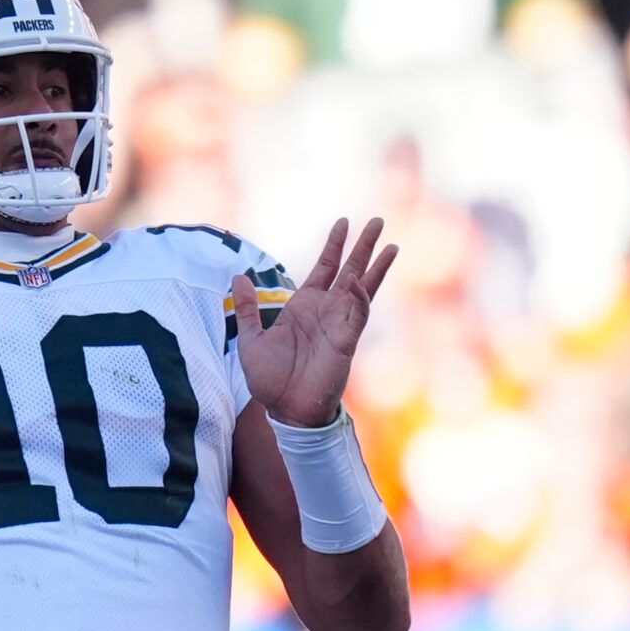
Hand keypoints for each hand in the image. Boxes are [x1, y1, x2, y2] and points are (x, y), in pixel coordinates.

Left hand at [234, 217, 396, 427]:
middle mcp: (326, 310)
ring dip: (376, 266)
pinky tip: (360, 280)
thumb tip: (238, 276)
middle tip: (378, 221)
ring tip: (392, 244)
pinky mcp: (346, 340)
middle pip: (350, 269)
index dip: (334, 245)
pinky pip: (357, 313)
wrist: (285, 409)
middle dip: (363, 246)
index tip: (343, 222)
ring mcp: (339, 323)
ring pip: (363, 287)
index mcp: (304, 306)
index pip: (324, 267)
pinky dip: (360, 297)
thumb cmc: (270, 380)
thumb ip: (248, 308)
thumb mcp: (250, 339)